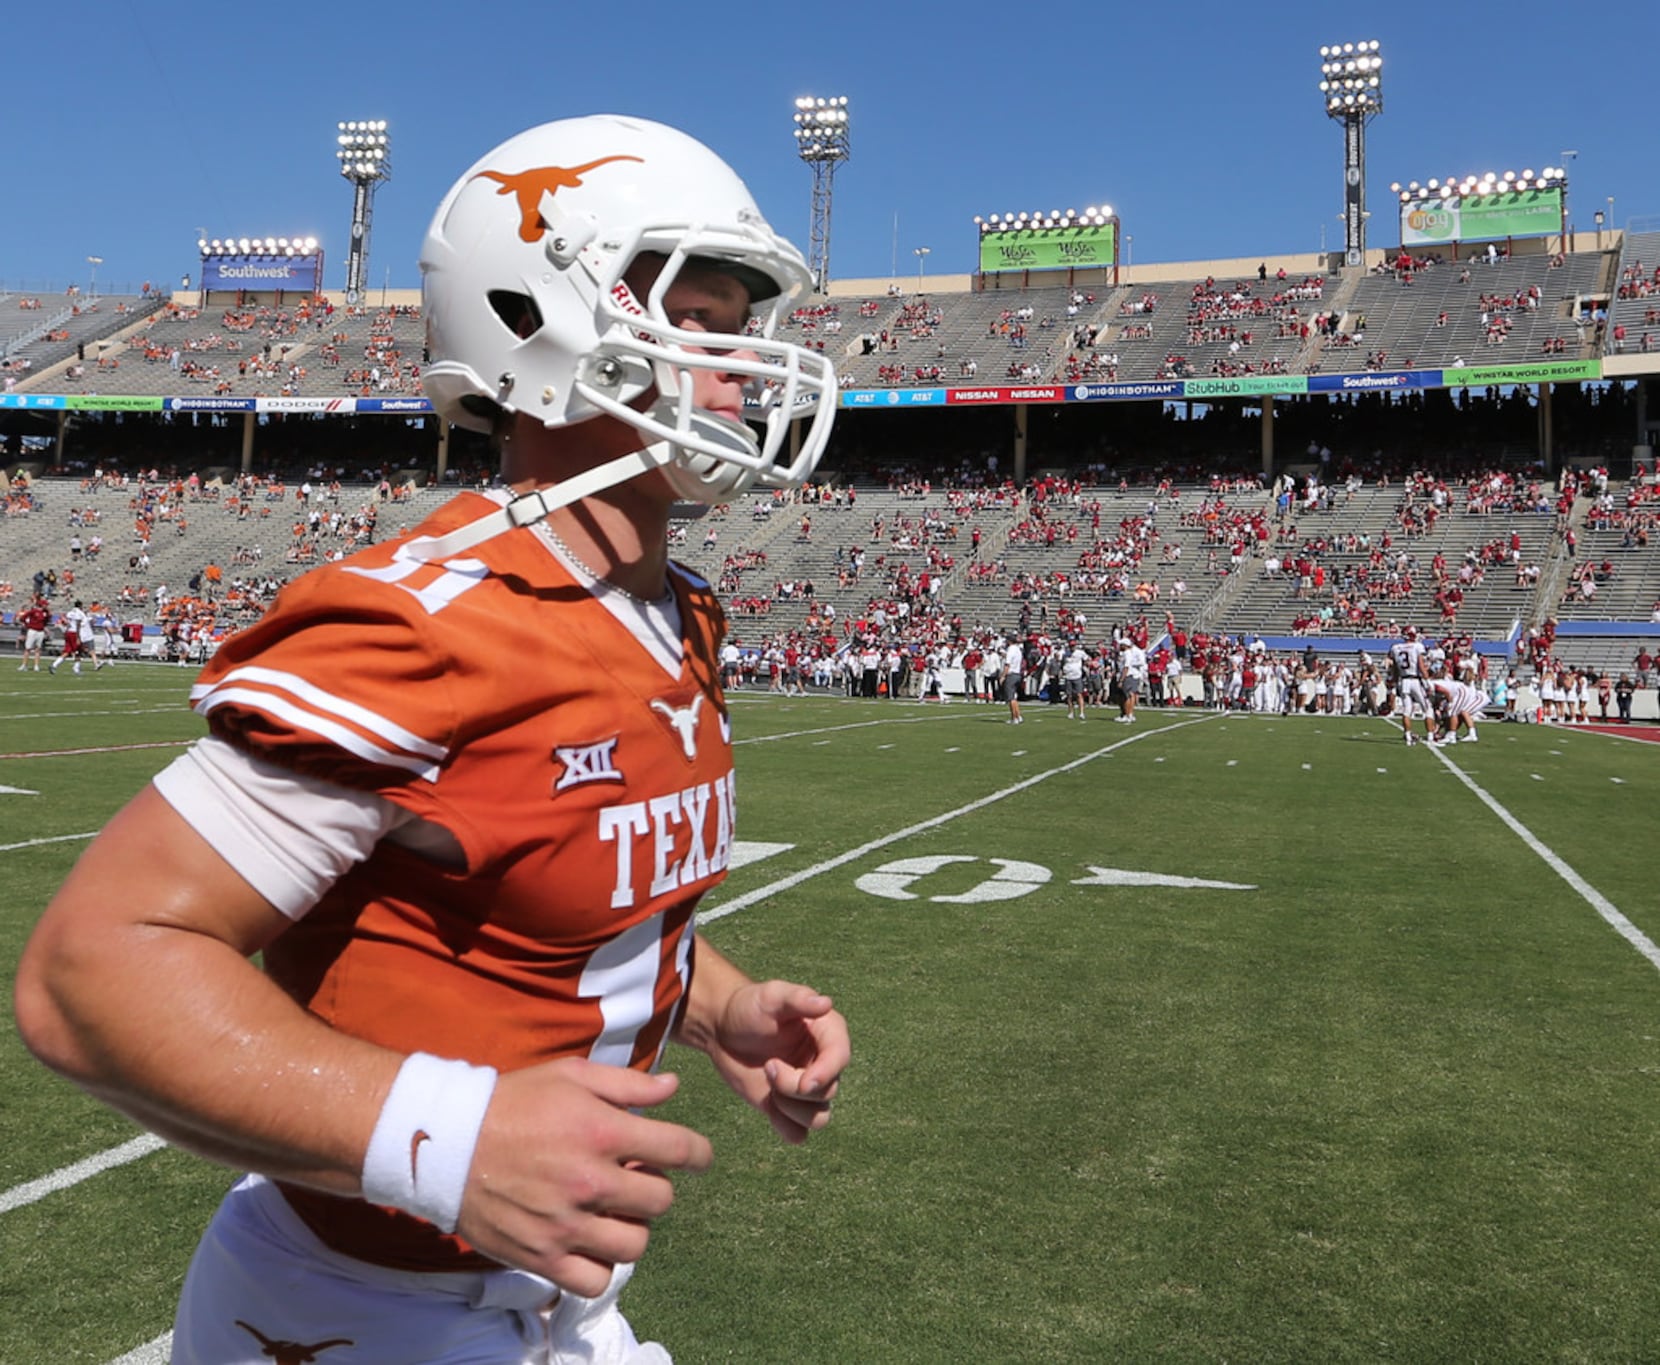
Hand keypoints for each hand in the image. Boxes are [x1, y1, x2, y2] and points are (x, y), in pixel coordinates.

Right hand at [456, 1057, 712, 1296]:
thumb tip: (673, 1088)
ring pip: (634, 1244)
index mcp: (602, 1131)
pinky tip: (590, 1242)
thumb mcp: (571, 1076)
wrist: (445, 1142)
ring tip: (612, 1211)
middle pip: (661, 1199)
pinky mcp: (541, 1257)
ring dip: (632, 1227)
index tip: (697, 1156)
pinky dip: (600, 1266)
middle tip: (632, 1176)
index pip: (680, 1150)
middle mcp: (589, 1181)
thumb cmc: (514, 1103)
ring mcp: (565, 1225)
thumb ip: (628, 1084)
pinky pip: (595, 1280)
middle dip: (654, 1185)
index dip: (699, 1153)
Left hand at [704, 981, 849, 1144]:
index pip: (840, 1059)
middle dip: (793, 1086)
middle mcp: (824, 1063)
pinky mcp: (789, 1108)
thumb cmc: (750, 1006)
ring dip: (790, 1108)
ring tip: (768, 1082)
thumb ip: (797, 998)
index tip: (804, 1082)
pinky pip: (799, 1133)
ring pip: (819, 1118)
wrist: (724, 1028)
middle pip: (826, 1092)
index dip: (825, 1074)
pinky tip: (768, 1103)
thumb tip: (825, 1003)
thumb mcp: (772, 995)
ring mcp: (808, 1088)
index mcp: (828, 1033)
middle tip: (768, 1065)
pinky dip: (785, 1126)